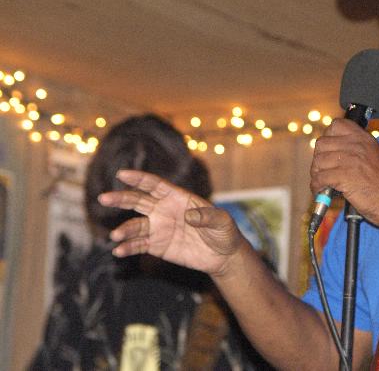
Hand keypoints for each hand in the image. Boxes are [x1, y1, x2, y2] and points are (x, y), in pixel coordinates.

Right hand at [98, 169, 244, 275]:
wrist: (223, 255)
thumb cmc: (224, 232)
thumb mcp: (222, 221)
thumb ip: (207, 216)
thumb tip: (189, 216)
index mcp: (178, 198)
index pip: (155, 185)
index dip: (139, 179)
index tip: (122, 174)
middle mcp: (164, 210)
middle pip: (138, 201)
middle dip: (120, 198)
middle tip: (103, 198)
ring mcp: (159, 228)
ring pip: (135, 225)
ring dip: (124, 230)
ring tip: (115, 235)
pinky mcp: (157, 246)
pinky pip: (139, 245)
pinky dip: (128, 247)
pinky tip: (119, 251)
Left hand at [310, 119, 378, 226]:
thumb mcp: (374, 157)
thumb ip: (356, 151)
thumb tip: (332, 154)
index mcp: (364, 139)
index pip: (336, 125)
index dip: (328, 138)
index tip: (328, 151)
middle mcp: (356, 145)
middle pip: (322, 143)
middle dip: (319, 159)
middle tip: (323, 171)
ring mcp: (350, 159)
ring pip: (318, 161)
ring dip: (316, 175)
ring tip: (323, 184)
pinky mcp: (344, 176)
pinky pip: (319, 178)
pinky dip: (317, 187)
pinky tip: (323, 192)